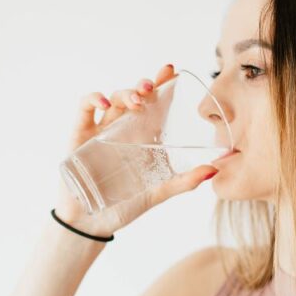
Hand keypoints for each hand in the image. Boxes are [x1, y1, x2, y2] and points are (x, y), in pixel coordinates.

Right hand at [54, 63, 219, 237]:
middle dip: (145, 85)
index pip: (155, 104)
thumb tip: (214, 170)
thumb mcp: (158, 192)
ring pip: (113, 99)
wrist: (92, 223)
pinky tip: (104, 104)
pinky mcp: (80, 135)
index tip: (173, 71)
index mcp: (143, 137)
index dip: (163, 85)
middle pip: (135, 96)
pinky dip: (93, 100)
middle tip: (153, 86)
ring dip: (125, 93)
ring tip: (137, 99)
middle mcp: (123, 129)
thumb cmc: (124, 206)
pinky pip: (84, 109)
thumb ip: (184, 181)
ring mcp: (101, 130)